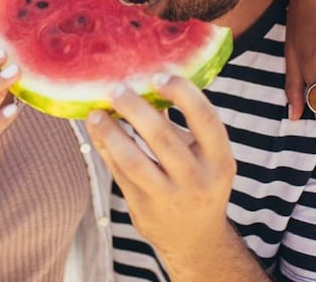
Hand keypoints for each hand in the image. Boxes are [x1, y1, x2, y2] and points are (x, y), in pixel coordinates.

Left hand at [85, 76, 258, 279]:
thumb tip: (145, 80)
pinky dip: (104, 147)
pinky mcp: (143, 208)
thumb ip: (177, 122)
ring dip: (111, 132)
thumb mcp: (202, 154)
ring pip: (133, 160)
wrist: (197, 240)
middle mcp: (197, 180)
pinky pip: (119, 173)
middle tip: (117, 89)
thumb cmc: (198, 181)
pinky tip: (95, 130)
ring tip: (96, 112)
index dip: (182, 93)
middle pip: (162, 138)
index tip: (158, 76)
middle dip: (135, 109)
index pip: (206, 119)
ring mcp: (169, 198)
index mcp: (219, 159)